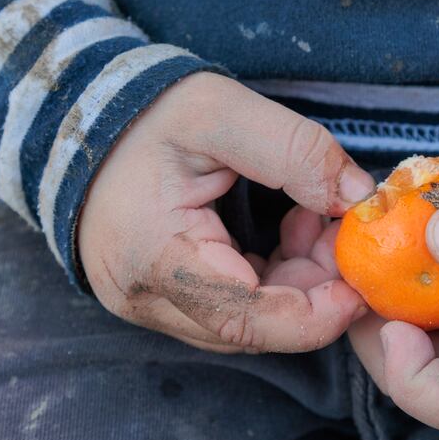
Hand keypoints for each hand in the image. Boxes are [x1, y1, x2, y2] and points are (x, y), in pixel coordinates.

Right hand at [78, 72, 375, 353]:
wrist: (78, 116)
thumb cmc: (143, 113)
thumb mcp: (220, 111)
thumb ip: (294, 150)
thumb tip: (358, 198)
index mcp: (153, 257)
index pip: (244, 317)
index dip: (313, 313)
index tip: (360, 282)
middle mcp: (144, 297)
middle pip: (250, 328)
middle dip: (313, 291)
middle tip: (345, 235)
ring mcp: (148, 303)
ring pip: (244, 323)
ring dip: (295, 284)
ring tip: (315, 221)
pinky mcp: (159, 297)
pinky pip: (229, 308)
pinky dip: (271, 280)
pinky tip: (290, 233)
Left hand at [346, 123, 438, 436]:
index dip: (411, 378)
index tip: (393, 313)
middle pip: (422, 383)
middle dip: (374, 329)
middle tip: (352, 257)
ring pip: (420, 349)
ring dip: (382, 303)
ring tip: (367, 237)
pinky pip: (432, 317)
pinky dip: (402, 283)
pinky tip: (396, 232)